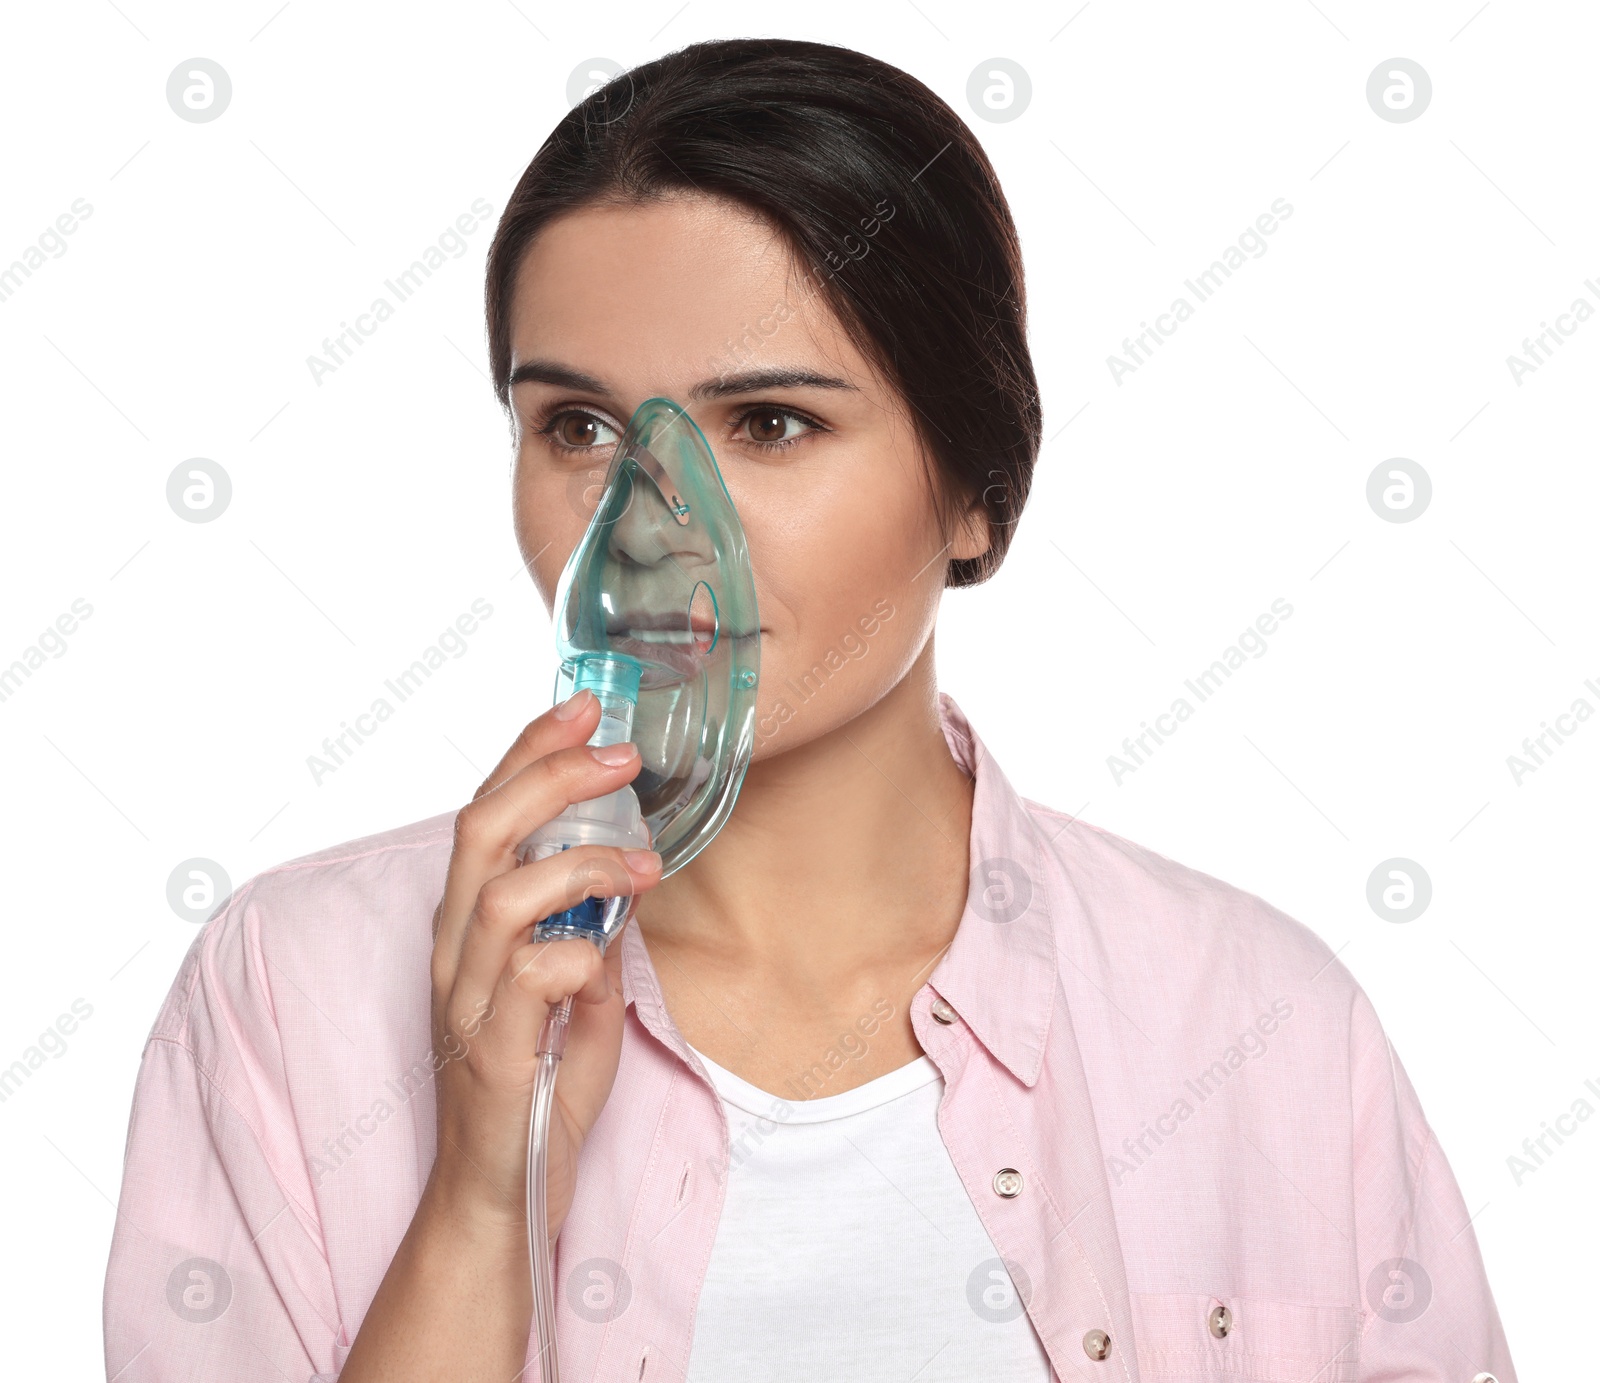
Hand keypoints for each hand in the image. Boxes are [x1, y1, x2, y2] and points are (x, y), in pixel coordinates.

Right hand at [425, 689, 660, 1240]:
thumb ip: (593, 944)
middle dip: (549, 776)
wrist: (498, 1201)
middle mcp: (454, 955)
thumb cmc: (533, 1096)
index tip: (582, 706)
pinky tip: (604, 960)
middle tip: (620, 753)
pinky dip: (577, 952)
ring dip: (579, 863)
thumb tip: (622, 896)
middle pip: (480, 832)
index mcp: (468, 931)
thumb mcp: (579, 1004)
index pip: (485, 815)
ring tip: (641, 864)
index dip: (529, 753)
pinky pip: (529, 976)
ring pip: (500, 894)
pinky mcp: (488, 1052)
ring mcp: (466, 1002)